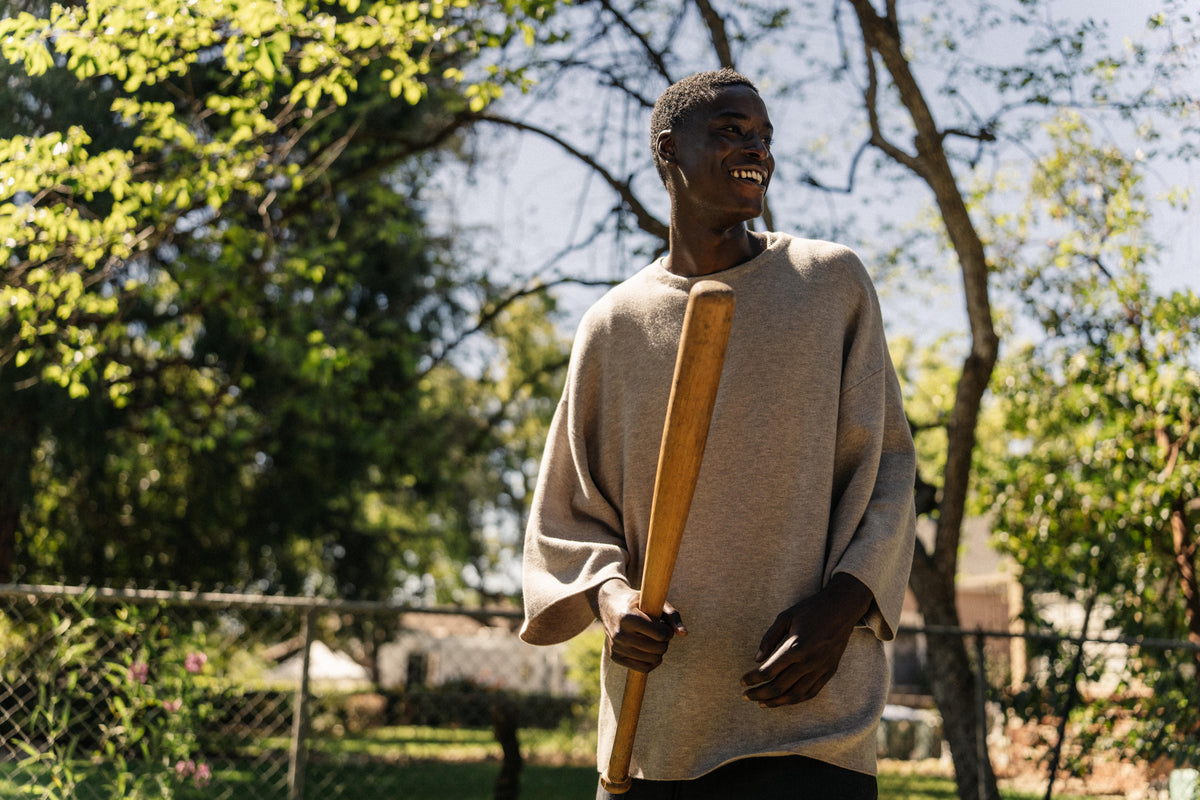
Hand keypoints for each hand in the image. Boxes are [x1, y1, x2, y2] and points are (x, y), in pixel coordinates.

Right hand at [590, 579, 686, 672]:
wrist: (609, 605)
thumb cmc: (637, 602)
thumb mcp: (654, 602)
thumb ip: (672, 615)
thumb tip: (684, 634)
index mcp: (628, 618)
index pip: (660, 634)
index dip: (668, 631)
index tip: (664, 626)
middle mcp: (620, 634)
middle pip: (657, 649)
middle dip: (665, 642)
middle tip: (660, 634)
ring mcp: (616, 647)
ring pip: (651, 660)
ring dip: (659, 652)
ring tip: (655, 641)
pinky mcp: (615, 657)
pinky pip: (642, 669)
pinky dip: (652, 663)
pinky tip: (651, 651)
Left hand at [740, 573, 872, 706]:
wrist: (842, 608)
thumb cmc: (810, 610)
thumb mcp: (785, 617)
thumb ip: (769, 638)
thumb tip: (756, 659)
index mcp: (795, 647)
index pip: (768, 671)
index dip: (752, 679)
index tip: (742, 682)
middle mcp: (809, 662)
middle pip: (779, 687)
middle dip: (759, 693)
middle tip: (746, 696)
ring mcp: (821, 669)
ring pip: (795, 695)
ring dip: (776, 702)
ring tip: (761, 703)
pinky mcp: (829, 672)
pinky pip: (811, 692)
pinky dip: (795, 699)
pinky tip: (783, 700)